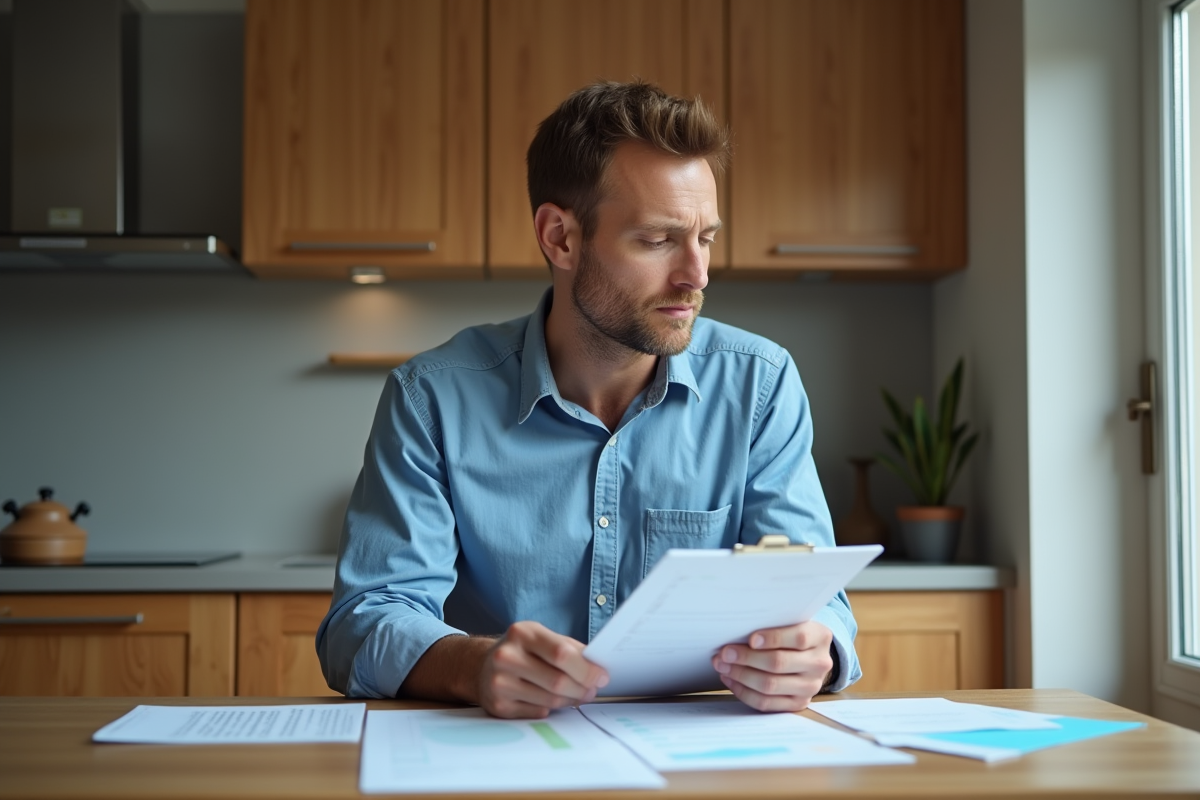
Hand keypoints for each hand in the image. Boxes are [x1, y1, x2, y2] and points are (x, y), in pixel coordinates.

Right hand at [478, 621, 608, 718]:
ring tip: (578, 695)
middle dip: (582, 688)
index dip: (587, 668)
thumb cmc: (523, 650)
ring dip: (571, 700)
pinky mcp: (498, 705)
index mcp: (521, 633)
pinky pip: (538, 712)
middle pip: (558, 681)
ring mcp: (500, 682)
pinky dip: (552, 709)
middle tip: (593, 690)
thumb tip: (597, 667)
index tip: (602, 676)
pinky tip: (554, 701)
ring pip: (550, 700)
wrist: (483, 666)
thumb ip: (569, 648)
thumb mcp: (541, 638)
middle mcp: (506, 656)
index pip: (561, 653)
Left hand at [711, 621, 833, 711]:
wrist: (810, 656)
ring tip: (723, 666)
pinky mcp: (797, 703)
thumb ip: (772, 624)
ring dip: (740, 675)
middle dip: (746, 658)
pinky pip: (766, 703)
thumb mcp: (790, 622)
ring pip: (770, 685)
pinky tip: (730, 680)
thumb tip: (736, 631)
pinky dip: (743, 692)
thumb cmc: (791, 634)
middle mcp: (819, 663)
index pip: (798, 638)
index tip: (750, 639)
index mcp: (820, 637)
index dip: (773, 638)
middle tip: (724, 653)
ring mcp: (810, 687)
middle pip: (779, 663)